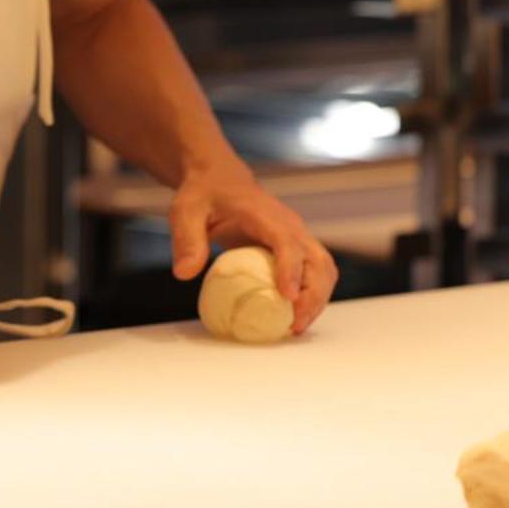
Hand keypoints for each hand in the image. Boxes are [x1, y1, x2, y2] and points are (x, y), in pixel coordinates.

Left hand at [168, 164, 337, 335]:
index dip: (291, 269)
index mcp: (265, 214)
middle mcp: (289, 225)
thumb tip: (184, 274)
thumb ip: (186, 240)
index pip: (287, 242)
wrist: (219, 180)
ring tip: (296, 327)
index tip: (288, 297)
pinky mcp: (296, 248)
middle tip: (294, 326)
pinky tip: (293, 316)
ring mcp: (297, 236)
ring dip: (317, 299)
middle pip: (317, 260)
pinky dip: (312, 296)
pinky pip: (314, 273)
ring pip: (323, 269)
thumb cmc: (203, 194)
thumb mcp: (185, 211)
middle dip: (313, 295)